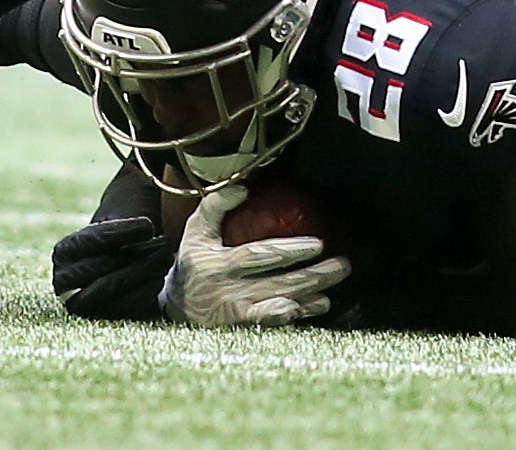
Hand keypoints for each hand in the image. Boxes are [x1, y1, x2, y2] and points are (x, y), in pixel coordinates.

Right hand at [52, 162, 174, 320]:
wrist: (147, 244)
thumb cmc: (137, 215)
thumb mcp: (130, 203)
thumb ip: (130, 199)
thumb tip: (143, 177)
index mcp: (66, 252)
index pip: (86, 244)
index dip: (117, 234)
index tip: (147, 225)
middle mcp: (67, 282)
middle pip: (97, 273)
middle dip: (132, 259)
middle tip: (164, 245)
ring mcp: (87, 303)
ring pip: (109, 295)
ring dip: (141, 277)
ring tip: (168, 257)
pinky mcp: (112, 317)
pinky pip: (126, 311)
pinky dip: (147, 294)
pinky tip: (168, 276)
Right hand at [159, 184, 350, 327]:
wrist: (173, 308)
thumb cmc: (193, 263)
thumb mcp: (196, 231)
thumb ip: (215, 206)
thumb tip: (244, 187)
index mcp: (218, 265)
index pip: (258, 256)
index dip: (289, 251)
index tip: (318, 244)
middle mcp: (229, 292)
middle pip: (278, 283)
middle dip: (313, 275)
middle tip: (342, 265)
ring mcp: (237, 314)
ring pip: (280, 305)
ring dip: (311, 297)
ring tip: (334, 285)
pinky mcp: (242, 329)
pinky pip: (272, 324)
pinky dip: (292, 317)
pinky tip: (312, 309)